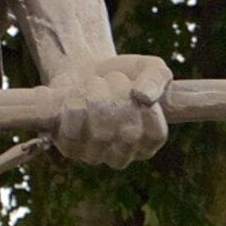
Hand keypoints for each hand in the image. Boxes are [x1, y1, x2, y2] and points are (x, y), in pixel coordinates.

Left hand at [50, 53, 171, 167]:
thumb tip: (146, 98)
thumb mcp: (150, 68)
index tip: (134, 85)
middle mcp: (121, 157)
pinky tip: (72, 94)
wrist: (83, 70)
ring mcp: (93, 156)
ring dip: (93, 92)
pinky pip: (70, 128)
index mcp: (148, 144)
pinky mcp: (68, 148)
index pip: (155, 134)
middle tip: (110, 79)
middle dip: (116, 91)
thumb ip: (157, 79)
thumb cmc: (123, 74)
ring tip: (92, 84)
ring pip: (98, 132)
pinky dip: (71, 101)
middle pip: (127, 133)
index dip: (143, 103)